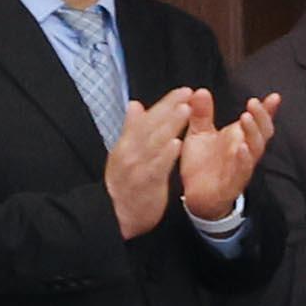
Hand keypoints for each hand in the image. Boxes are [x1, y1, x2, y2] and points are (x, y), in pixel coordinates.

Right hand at [104, 89, 192, 239]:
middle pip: (151, 125)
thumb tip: (135, 104)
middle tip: (187, 93)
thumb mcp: (124, 152)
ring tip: (186, 111)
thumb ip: (132, 128)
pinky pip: (156, 167)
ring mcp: (136, 167)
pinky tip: (177, 144)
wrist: (118, 214)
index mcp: (127, 143)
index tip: (183, 91)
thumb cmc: (126, 182)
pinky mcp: (145, 183)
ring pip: (154, 142)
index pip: (147, 117)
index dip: (165, 103)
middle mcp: (130, 152)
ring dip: (170, 125)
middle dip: (170, 108)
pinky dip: (165, 155)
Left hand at [179, 92, 278, 224]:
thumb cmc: (202, 164)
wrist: (196, 196)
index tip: (274, 96)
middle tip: (253, 103)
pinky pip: (243, 170)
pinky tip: (241, 147)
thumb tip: (200, 91)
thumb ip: (201, 114)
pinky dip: (244, 159)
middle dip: (261, 117)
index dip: (268, 110)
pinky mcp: (233, 182)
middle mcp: (245, 150)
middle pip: (263, 132)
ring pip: (256, 149)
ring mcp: (242, 166)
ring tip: (246, 118)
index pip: (258, 121)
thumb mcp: (198, 134)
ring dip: (253, 133)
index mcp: (240, 137)